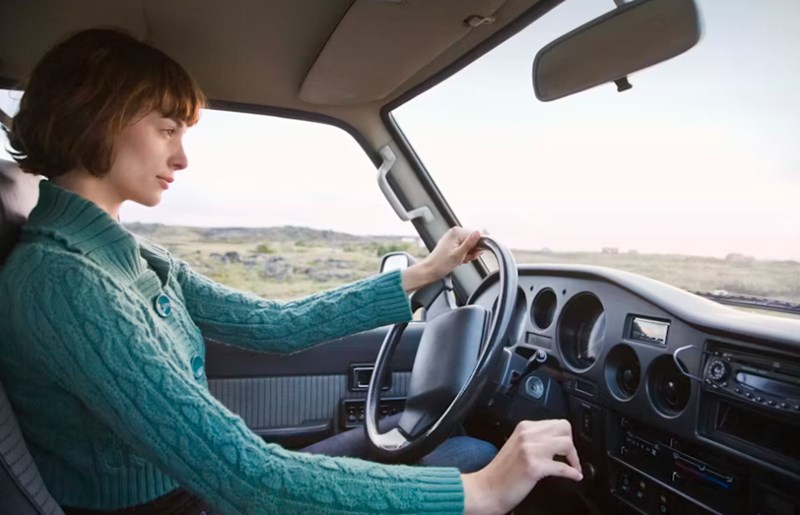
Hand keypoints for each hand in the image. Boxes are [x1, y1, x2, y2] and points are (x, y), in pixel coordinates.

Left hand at [401, 227, 481, 292]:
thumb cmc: (441, 264)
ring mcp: (453, 238)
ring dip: (467, 255)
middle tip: (463, 258)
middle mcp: (454, 232)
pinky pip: (464, 249)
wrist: (430, 271)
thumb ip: (470, 243)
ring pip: (469, 246)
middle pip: (473, 241)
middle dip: (471, 252)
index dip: (476, 247)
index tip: (472, 255)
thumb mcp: (458, 255)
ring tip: (459, 260)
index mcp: (456, 232)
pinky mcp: (452, 244)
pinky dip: (462, 255)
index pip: (476, 236)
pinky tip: (457, 260)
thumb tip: (478, 233)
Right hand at [462, 419, 582, 514]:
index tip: (566, 449)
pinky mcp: (534, 467)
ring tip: (573, 467)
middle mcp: (527, 435)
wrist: (487, 488)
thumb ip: (534, 439)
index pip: (556, 422)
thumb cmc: (501, 472)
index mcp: (524, 427)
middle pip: (564, 428)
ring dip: (574, 458)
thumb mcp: (516, 445)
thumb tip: (556, 441)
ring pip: (566, 444)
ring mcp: (531, 450)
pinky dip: (572, 472)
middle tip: (570, 457)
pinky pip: (562, 467)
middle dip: (572, 443)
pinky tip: (575, 476)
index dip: (565, 436)